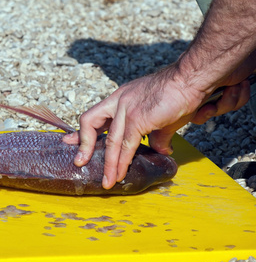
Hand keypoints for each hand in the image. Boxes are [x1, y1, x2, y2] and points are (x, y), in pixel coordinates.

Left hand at [63, 67, 251, 189]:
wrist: (189, 79)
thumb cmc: (177, 94)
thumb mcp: (160, 116)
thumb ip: (156, 134)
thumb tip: (159, 150)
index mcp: (120, 98)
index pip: (95, 115)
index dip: (82, 131)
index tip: (71, 141)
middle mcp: (118, 101)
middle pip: (89, 121)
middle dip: (83, 144)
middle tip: (78, 161)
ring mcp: (126, 109)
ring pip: (110, 141)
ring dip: (108, 164)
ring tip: (107, 182)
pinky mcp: (137, 119)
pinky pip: (126, 146)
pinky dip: (122, 162)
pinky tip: (120, 173)